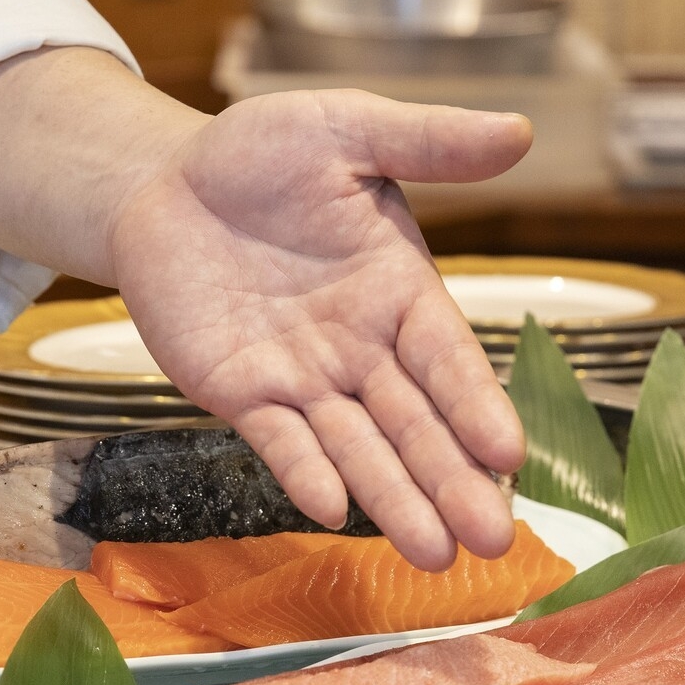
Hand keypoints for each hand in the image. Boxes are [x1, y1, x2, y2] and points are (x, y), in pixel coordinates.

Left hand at [107, 90, 532, 569]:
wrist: (162, 184)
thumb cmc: (260, 154)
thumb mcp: (347, 129)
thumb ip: (427, 141)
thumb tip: (522, 130)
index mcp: (400, 290)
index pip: (448, 358)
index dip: (477, 405)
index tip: (510, 454)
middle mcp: (362, 347)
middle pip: (416, 424)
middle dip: (454, 480)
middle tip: (494, 541)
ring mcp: (304, 378)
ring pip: (359, 448)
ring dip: (396, 500)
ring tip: (436, 556)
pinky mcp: (243, 396)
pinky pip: (281, 441)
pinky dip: (306, 473)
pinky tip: (334, 510)